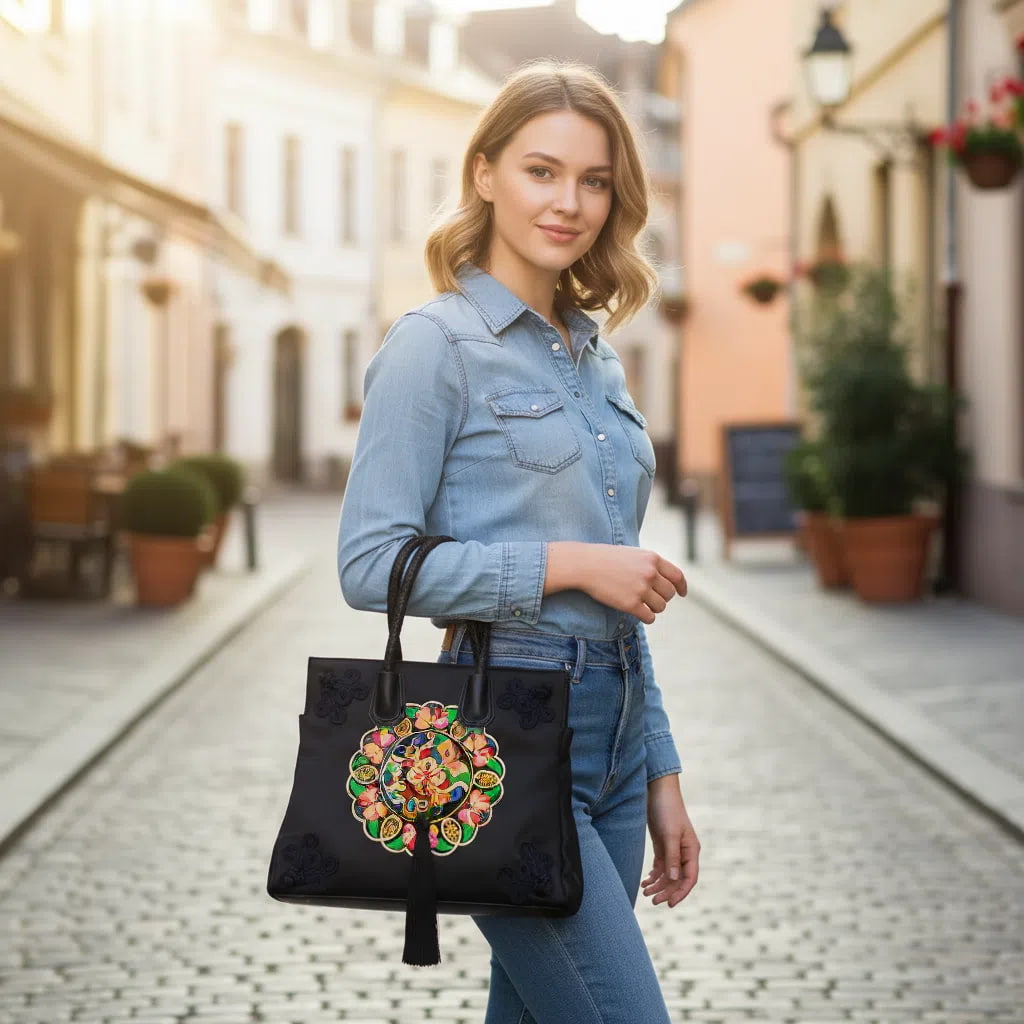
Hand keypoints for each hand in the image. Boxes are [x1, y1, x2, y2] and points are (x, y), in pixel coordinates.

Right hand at [545, 543, 686, 622]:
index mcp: (652, 559)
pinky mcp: (631, 604)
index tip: (682, 594)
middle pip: (669, 594)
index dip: (681, 587)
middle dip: (662, 598)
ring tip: (640, 604)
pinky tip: (638, 613)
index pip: (677, 576)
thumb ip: (649, 564)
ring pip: (660, 606)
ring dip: (653, 608)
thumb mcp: (632, 554)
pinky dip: (646, 617)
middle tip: (650, 598)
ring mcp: (641, 588)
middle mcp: (650, 573)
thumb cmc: (605, 559)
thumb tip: (664, 580)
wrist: (584, 565)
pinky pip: (649, 617)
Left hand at [642, 774, 699, 907]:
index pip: (690, 878)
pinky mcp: (662, 846)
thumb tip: (675, 880)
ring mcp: (673, 850)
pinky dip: (653, 876)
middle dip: (666, 891)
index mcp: (691, 850)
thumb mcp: (670, 834)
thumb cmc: (667, 810)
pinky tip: (645, 882)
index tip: (669, 903)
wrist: (657, 791)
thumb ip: (672, 857)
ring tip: (645, 892)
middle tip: (652, 901)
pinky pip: (660, 867)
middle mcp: (684, 852)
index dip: (681, 892)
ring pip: (668, 875)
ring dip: (658, 885)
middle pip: (678, 879)